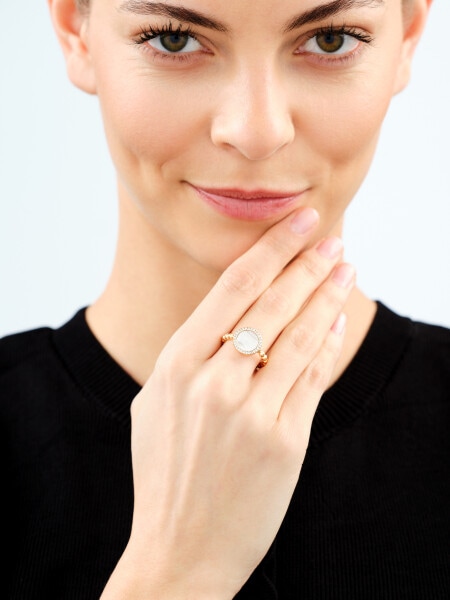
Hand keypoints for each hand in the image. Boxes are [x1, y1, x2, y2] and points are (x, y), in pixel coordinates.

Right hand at [101, 208, 354, 599]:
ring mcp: (252, 413)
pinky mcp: (286, 442)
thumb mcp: (156, 404)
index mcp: (176, 365)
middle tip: (333, 238)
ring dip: (328, 297)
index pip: (234, 287)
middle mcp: (215, 382)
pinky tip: (338, 322)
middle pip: (274, 304)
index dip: (273, 249)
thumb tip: (232, 319)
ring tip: (347, 270)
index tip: (299, 222)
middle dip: (310, 263)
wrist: (179, 548)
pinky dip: (329, 345)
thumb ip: (189, 356)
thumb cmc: (164, 472)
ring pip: (303, 336)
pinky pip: (315, 379)